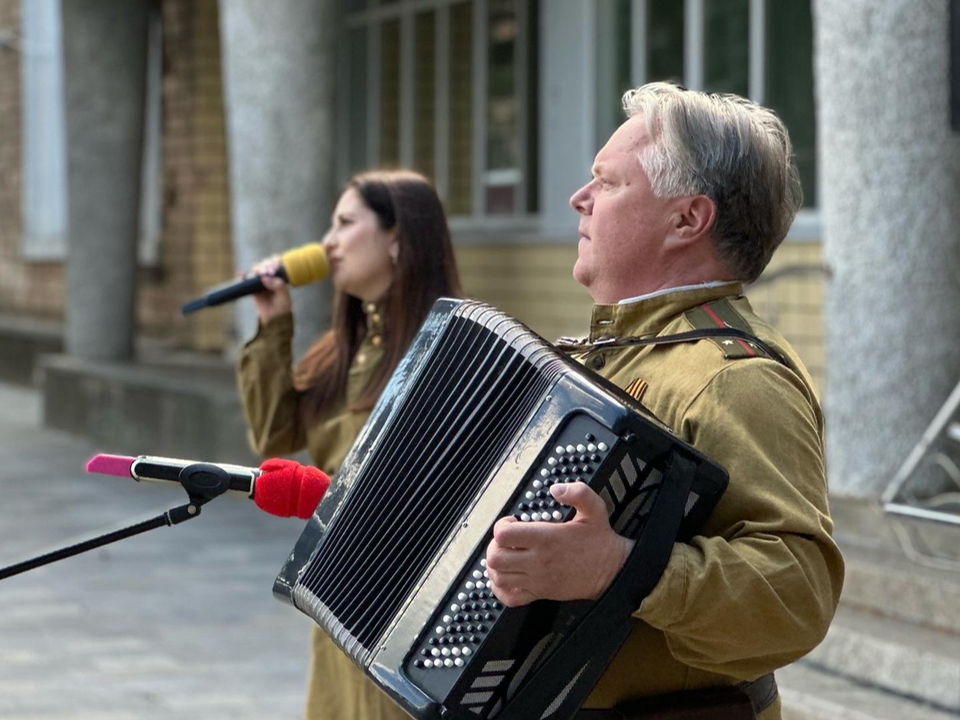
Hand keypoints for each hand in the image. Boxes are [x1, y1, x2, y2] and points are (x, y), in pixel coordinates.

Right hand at [249, 255, 290, 321]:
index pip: (275, 264)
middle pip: (264, 265)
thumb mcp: (284, 296)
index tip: (273, 267)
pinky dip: (243, 276)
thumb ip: (277, 285)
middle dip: (264, 266)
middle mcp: (270, 277)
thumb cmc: (282, 307)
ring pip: (255, 271)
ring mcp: (260, 283)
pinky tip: (242, 275)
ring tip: (257, 273)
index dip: (273, 262)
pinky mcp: (252, 289)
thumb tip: (264, 277)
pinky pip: (246, 281)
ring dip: (255, 269)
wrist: (274, 319)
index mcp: (280, 277)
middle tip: (265, 272)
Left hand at [485, 482, 633, 606]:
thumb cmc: (600, 541)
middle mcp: (538, 561)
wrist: (612, 571)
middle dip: (495, 545)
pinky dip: (500, 588)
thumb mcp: (595, 509)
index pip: (504, 535)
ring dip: (495, 565)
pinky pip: (509, 598)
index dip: (502, 525)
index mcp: (547, 538)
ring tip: (506, 555)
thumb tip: (556, 489)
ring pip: (498, 577)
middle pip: (495, 557)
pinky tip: (507, 576)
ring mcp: (537, 580)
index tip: (512, 522)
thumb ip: (578, 493)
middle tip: (506, 540)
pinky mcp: (540, 594)